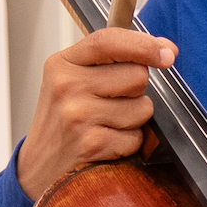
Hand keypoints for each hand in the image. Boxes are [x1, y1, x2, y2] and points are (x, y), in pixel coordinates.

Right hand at [18, 26, 176, 198]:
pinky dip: (129, 143)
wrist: (39, 165)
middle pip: (136, 75)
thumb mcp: (72, 80)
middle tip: (111, 102)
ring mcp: (78, 115)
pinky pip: (136, 137)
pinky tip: (106, 142)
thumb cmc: (63, 120)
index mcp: (62, 64)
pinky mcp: (92, 144)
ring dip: (135, 119)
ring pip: (143, 108)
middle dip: (136, 91)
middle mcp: (67, 86)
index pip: (108, 41)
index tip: (167, 53)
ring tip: (107, 124)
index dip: (144, 44)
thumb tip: (165, 50)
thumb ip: (112, 60)